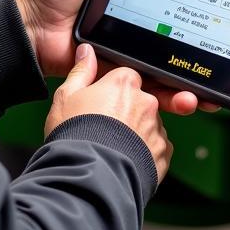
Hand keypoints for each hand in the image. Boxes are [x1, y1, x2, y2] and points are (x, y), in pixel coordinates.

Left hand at [15, 0, 220, 115]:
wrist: (32, 32)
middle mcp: (139, 17)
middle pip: (180, 31)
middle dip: (204, 43)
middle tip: (227, 45)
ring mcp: (133, 46)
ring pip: (172, 64)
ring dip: (196, 78)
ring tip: (213, 89)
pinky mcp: (124, 71)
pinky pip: (151, 87)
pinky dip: (172, 97)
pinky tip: (190, 100)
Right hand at [45, 44, 172, 184]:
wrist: (89, 178)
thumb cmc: (75, 135)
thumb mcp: (66, 97)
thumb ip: (81, 71)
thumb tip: (86, 51)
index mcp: (124, 83)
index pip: (125, 77)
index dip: (112, 90)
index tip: (102, 104)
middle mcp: (146, 102)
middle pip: (139, 100)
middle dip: (127, 112)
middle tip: (106, 129)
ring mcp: (157, 128)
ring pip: (149, 124)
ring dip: (137, 133)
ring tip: (114, 149)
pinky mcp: (163, 154)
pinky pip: (157, 148)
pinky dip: (146, 153)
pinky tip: (126, 160)